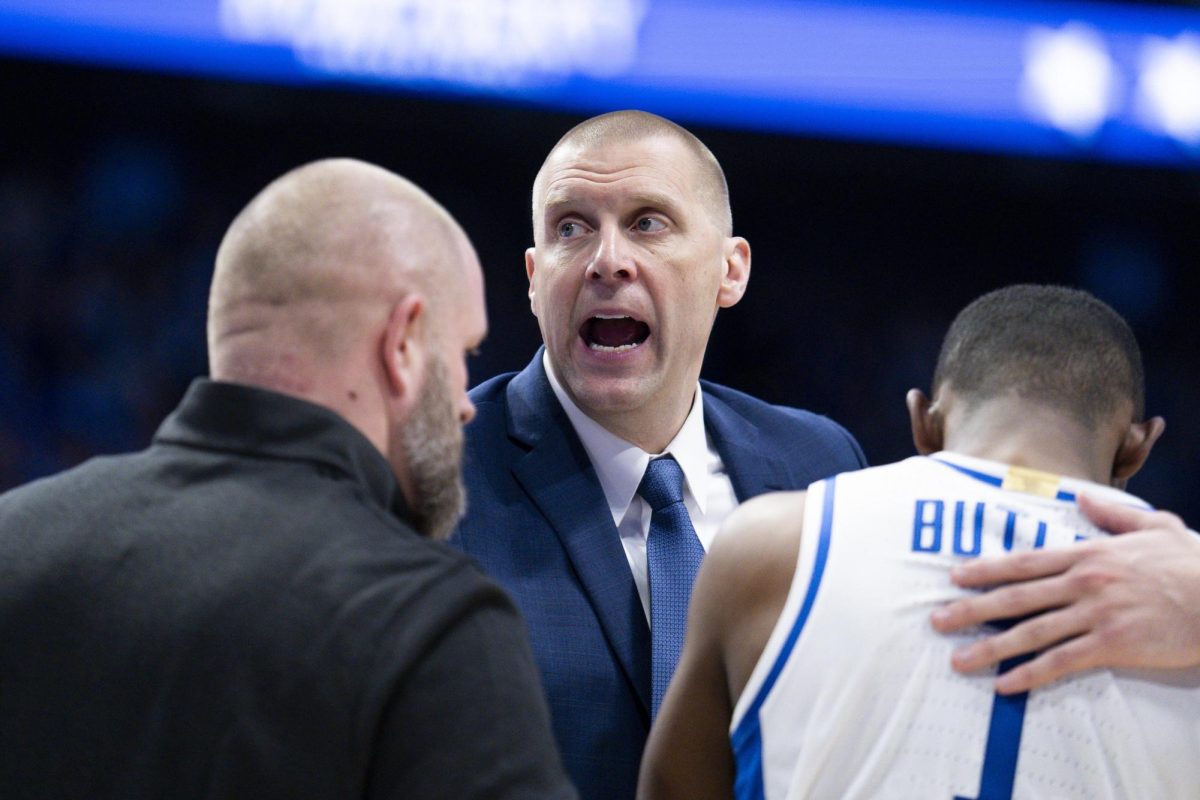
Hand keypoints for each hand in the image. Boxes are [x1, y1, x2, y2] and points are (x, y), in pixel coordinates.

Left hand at [930, 494, 1199, 693]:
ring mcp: (1095, 615)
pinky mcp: (1112, 646)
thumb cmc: (1192, 562)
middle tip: (936, 620)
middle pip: (1015, 597)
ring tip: (958, 660)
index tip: (954, 577)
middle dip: (971, 609)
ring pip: (1030, 632)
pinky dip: (1031, 674)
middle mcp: (1082, 583)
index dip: (985, 570)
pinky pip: (1062, 662)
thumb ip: (1112, 515)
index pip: (1023, 562)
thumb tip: (1083, 501)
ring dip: (990, 648)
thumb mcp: (1153, 526)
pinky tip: (1005, 685)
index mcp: (1087, 554)